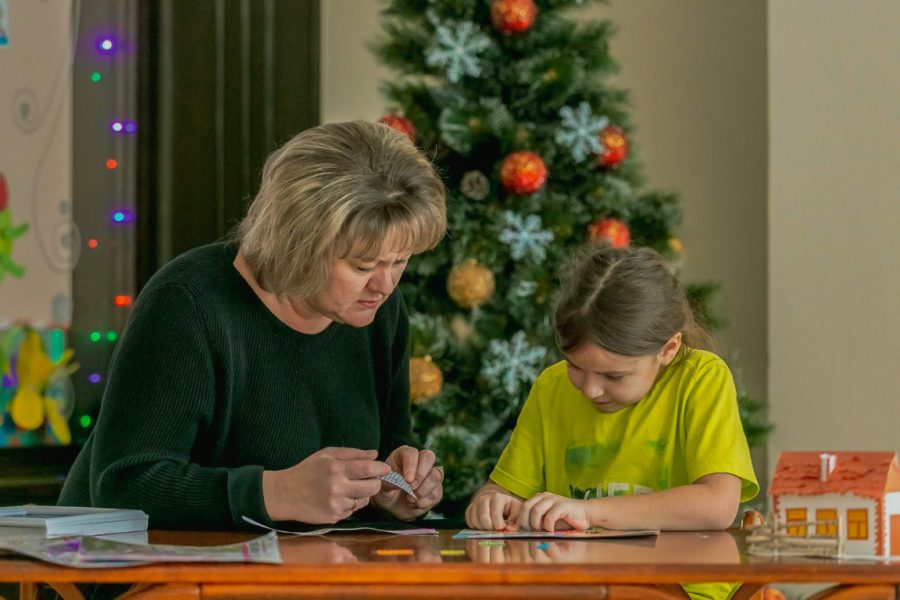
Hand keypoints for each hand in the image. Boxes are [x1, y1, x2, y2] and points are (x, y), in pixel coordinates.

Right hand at [263, 447, 389, 523]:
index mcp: (335, 469)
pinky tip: (339, 498)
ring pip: (364, 500)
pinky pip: (352, 510)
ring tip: (349, 488)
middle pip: (372, 488)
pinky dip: (350, 504)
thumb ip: (352, 454)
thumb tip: (374, 454)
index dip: (381, 469)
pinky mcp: (334, 517)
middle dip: (375, 483)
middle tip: (370, 479)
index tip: (385, 468)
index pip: (368, 469)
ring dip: (362, 494)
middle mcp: (337, 488)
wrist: (285, 494)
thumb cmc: (307, 471)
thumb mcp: (326, 455)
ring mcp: (335, 504)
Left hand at [371, 445, 442, 519]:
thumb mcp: (381, 486)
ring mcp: (429, 474)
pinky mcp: (435, 488)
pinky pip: (437, 492)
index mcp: (404, 455)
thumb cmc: (385, 491)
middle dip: (421, 475)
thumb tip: (401, 483)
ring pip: (436, 475)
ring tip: (410, 499)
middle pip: (429, 457)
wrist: (392, 506)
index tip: (407, 479)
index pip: (412, 453)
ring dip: (423, 490)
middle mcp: (419, 461)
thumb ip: (389, 482)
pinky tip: (415, 504)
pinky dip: (426, 501)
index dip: (411, 465)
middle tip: (411, 488)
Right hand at [465, 491, 522, 530]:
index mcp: (497, 497)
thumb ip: (516, 521)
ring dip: (483, 529)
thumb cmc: (509, 508)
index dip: (499, 525)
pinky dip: (476, 527)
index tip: (502, 529)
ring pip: (475, 520)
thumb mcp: (516, 512)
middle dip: (490, 528)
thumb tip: (508, 530)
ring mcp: (475, 503)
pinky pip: (469, 522)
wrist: (497, 501)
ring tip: (491, 529)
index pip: (495, 513)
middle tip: (496, 531)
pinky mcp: (469, 509)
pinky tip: (484, 527)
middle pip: (483, 517)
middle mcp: (484, 498)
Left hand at [517, 492, 589, 531]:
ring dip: (536, 524)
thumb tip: (516, 530)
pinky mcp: (562, 505)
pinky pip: (550, 516)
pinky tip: (551, 531)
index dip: (519, 520)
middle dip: (525, 522)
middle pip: (526, 507)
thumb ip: (534, 523)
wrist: (586, 514)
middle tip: (530, 533)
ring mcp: (553, 499)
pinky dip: (548, 526)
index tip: (520, 532)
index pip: (522, 507)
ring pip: (536, 511)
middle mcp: (544, 496)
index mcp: (538, 498)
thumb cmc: (565, 520)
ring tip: (541, 532)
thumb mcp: (546, 522)